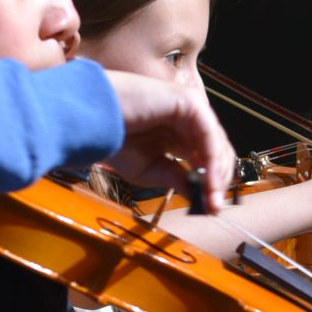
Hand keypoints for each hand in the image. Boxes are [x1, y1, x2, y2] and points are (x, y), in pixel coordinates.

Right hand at [101, 69, 232, 207]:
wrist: (92, 121)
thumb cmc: (115, 141)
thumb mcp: (152, 170)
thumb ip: (180, 180)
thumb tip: (205, 199)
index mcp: (181, 134)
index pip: (209, 159)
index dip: (213, 184)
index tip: (211, 208)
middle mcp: (190, 121)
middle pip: (219, 153)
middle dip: (219, 182)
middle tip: (213, 207)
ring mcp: (192, 109)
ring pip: (219, 146)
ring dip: (218, 175)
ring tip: (210, 199)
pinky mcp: (190, 103)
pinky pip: (210, 136)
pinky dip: (212, 161)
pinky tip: (207, 182)